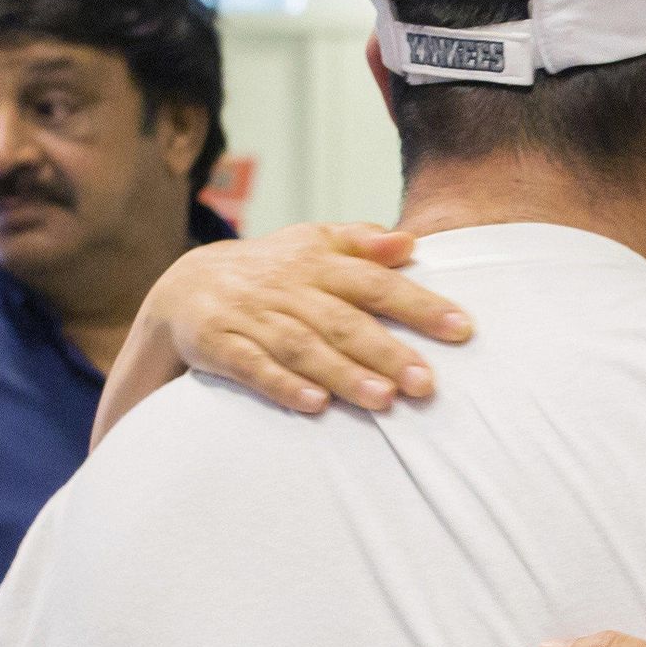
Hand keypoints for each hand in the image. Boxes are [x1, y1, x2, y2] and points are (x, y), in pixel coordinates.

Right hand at [147, 221, 473, 413]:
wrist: (182, 287)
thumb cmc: (269, 270)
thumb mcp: (310, 243)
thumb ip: (360, 242)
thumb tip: (411, 241)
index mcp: (317, 263)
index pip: (375, 283)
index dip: (419, 304)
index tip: (462, 329)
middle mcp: (287, 289)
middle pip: (343, 321)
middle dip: (387, 352)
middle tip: (426, 384)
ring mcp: (252, 317)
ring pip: (302, 347)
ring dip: (343, 374)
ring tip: (384, 401)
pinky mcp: (219, 345)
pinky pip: (252, 367)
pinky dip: (283, 385)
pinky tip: (315, 405)